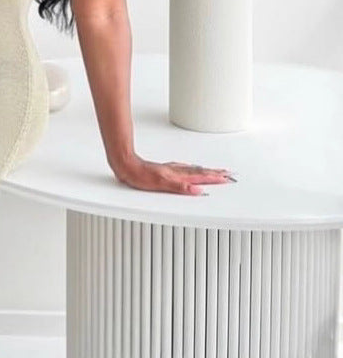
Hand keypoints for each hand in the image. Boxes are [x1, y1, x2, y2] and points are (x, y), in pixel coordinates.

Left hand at [111, 155, 235, 195]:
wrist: (128, 166)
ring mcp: (172, 169)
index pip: (200, 178)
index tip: (227, 179)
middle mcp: (177, 171)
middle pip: (200, 172)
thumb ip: (180, 188)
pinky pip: (185, 169)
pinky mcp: (166, 169)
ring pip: (194, 170)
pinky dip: (193, 170)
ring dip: (207, 170)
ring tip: (217, 171)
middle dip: (215, 174)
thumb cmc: (140, 176)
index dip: (214, 179)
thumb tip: (197, 191)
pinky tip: (193, 170)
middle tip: (228, 174)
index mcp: (178, 176)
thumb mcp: (161, 185)